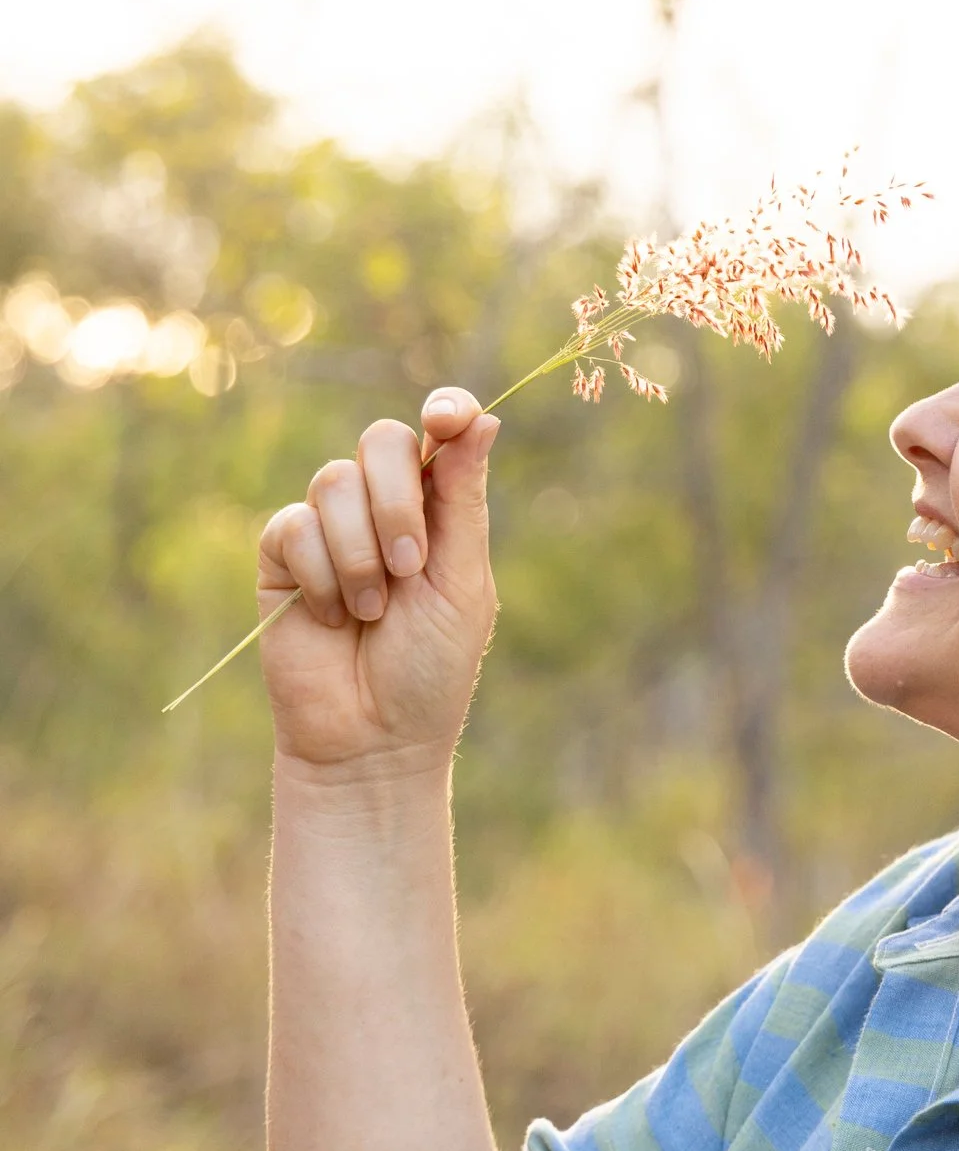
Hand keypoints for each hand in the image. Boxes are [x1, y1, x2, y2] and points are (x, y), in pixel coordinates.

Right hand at [258, 390, 499, 771]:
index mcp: (440, 507)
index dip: (445, 410)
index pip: (441, 430)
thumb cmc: (431, 668)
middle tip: (410, 567)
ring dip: (359, 553)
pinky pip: (292, 527)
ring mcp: (331, 528)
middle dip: (398, 502)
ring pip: (332, 482)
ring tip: (372, 612)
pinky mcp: (283, 558)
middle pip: (382, 441)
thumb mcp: (463, 583)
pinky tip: (333, 618)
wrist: (371, 740)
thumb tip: (483, 419)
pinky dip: (320, 575)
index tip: (445, 419)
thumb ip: (463, 500)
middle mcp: (384, 506)